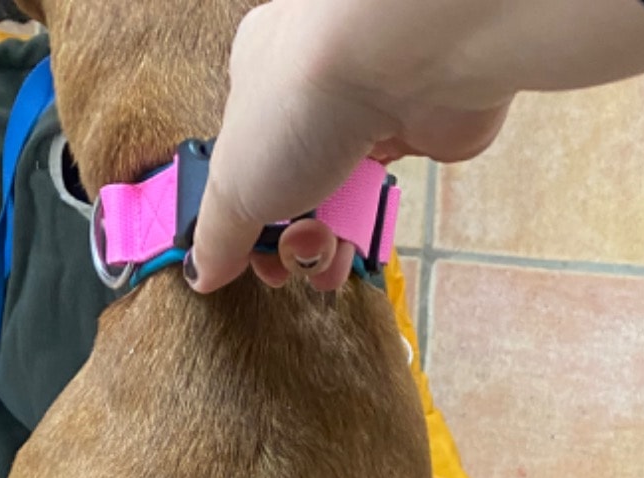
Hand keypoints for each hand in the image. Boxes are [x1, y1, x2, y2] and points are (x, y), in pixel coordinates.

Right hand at [188, 0, 643, 293]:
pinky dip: (389, 213)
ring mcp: (389, 99)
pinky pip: (408, 179)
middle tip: (298, 274)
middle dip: (295, 236)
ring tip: (333, 264)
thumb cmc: (314, 91)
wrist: (423, 35)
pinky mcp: (446, 125)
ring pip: (354, 185)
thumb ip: (220, 231)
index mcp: (263, 73)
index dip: (246, 219)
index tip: (250, 268)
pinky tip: (373, 238)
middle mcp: (324, 77)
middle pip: (302, 177)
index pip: (246, 156)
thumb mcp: (240, 175)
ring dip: (337, 236)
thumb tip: (197, 276)